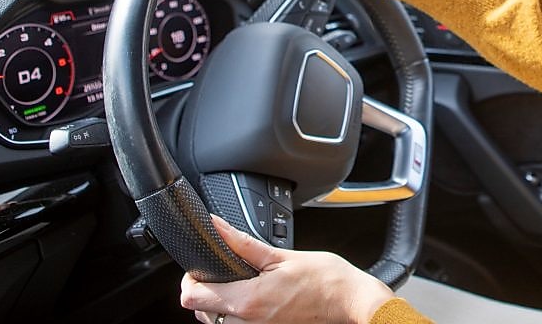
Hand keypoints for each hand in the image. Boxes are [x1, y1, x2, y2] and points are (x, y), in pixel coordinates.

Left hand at [180, 216, 394, 323]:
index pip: (193, 298)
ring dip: (220, 304)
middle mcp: (247, 323)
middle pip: (200, 312)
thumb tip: (217, 227)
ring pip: (217, 322)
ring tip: (242, 284)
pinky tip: (257, 297)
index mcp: (248, 301)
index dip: (190, 279)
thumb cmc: (327, 280)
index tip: (200, 267)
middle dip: (204, 291)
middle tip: (223, 272)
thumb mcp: (282, 255)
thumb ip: (243, 244)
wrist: (351, 302)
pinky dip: (238, 312)